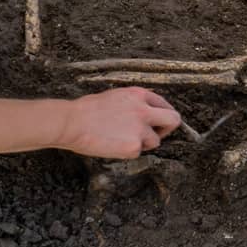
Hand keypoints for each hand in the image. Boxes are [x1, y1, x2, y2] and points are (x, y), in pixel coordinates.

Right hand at [58, 88, 181, 157]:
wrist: (73, 122)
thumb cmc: (87, 110)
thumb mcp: (115, 97)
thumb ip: (133, 104)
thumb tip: (144, 113)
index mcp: (139, 94)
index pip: (163, 103)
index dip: (161, 114)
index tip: (157, 122)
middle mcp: (144, 110)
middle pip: (173, 120)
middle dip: (167, 129)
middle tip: (157, 134)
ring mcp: (140, 129)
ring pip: (155, 141)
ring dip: (143, 143)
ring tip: (121, 140)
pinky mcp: (134, 146)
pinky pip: (137, 152)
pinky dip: (127, 152)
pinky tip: (112, 146)